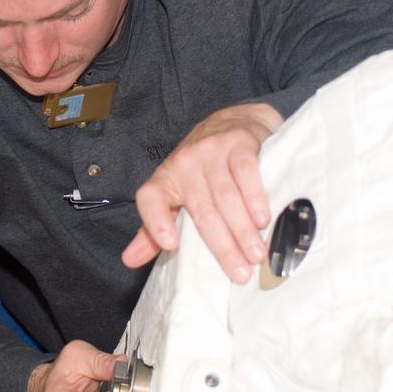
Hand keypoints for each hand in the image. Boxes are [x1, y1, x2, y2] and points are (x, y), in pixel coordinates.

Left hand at [122, 102, 282, 281]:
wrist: (235, 119)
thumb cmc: (204, 166)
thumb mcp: (176, 193)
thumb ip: (154, 228)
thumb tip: (130, 260)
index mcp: (166, 179)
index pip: (150, 198)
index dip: (155, 222)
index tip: (169, 245)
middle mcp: (185, 163)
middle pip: (201, 210)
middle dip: (221, 245)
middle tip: (239, 273)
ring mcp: (211, 150)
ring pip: (226, 197)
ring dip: (243, 229)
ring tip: (256, 255)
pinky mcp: (238, 142)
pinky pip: (246, 173)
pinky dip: (255, 198)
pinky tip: (263, 219)